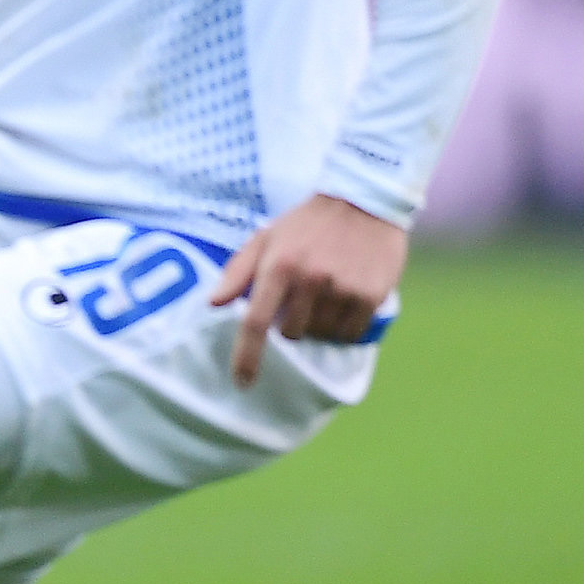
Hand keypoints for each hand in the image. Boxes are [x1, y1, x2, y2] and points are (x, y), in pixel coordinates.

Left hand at [207, 193, 404, 386]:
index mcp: (278, 265)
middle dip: (292, 324)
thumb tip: (213, 303)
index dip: (247, 357)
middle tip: (302, 297)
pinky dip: (345, 326)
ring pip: (322, 335)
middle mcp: (309, 279)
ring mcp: (342, 288)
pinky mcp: (370, 295)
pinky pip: (351, 334)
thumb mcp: (266, 237)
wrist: (363, 201)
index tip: (243, 382)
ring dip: (319, 324)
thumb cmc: (306, 224)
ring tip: (326, 293)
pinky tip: (346, 299)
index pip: (256, 323)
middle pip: (291, 334)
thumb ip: (237, 271)